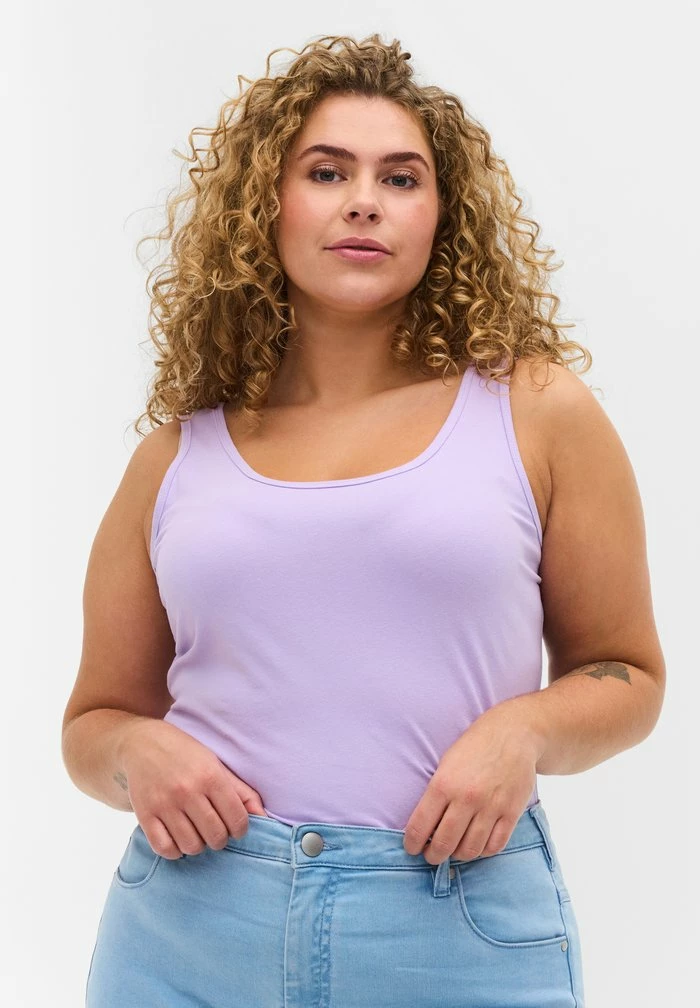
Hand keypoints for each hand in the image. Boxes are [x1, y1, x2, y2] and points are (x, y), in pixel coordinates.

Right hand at [119, 719, 268, 858]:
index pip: (237, 819)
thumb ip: (241, 792)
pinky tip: (178, 838)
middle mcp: (188, 790)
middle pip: (215, 836)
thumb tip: (264, 817)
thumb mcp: (216, 765)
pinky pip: (164, 848)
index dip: (240, 830)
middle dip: (220, 839)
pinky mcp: (145, 814)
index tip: (235, 828)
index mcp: (211, 776)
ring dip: (197, 845)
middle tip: (215, 831)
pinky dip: (174, 850)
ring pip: (191, 846)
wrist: (143, 743)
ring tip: (196, 832)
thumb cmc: (186, 754)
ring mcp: (165, 804)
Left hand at [402, 704, 544, 864]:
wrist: (514, 733)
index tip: (412, 849)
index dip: (413, 844)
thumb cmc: (474, 747)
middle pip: (444, 844)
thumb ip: (436, 794)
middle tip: (432, 855)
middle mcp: (466, 798)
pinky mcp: (511, 812)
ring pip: (470, 850)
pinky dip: (483, 851)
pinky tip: (477, 844)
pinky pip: (495, 846)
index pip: (420, 826)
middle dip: (434, 856)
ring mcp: (491, 807)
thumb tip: (425, 826)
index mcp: (444, 784)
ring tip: (454, 850)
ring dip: (458, 855)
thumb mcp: (446, 763)